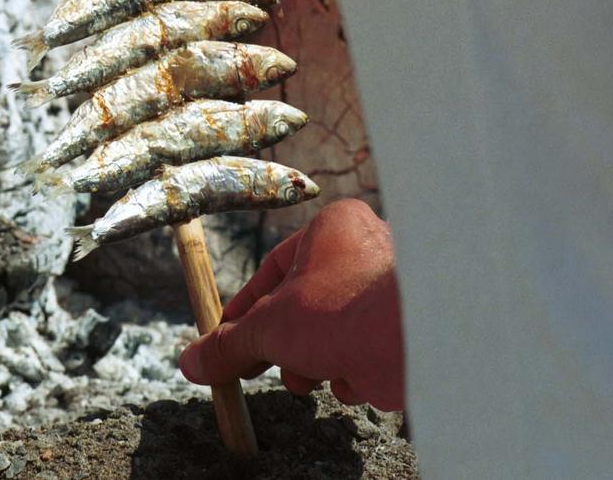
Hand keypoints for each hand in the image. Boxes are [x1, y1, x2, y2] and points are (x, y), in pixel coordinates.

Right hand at [179, 199, 405, 410]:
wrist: (420, 344)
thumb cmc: (343, 311)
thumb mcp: (268, 328)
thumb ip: (229, 344)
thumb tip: (193, 363)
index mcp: (331, 231)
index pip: (273, 270)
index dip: (244, 310)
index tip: (226, 339)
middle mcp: (366, 253)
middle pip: (302, 306)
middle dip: (282, 344)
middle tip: (261, 366)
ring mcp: (388, 295)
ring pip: (331, 334)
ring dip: (315, 362)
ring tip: (310, 376)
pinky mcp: (405, 333)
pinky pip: (363, 353)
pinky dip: (351, 373)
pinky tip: (351, 380)